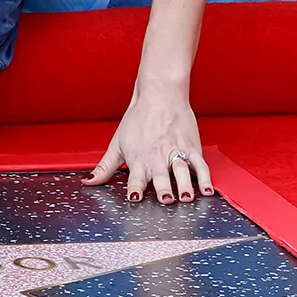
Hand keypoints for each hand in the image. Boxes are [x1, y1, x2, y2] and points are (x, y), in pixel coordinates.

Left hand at [85, 82, 214, 204]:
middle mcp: (158, 158)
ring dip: (184, 186)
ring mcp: (176, 153)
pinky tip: (207, 190)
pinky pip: (200, 165)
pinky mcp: (191, 148)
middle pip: (161, 177)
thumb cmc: (138, 120)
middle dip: (163, 190)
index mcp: (139, 159)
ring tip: (186, 197)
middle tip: (166, 200)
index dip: (135, 189)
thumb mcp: (117, 143)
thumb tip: (89, 181)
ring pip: (182, 172)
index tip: (135, 199)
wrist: (160, 96)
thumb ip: (105, 167)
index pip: (135, 178)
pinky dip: (205, 178)